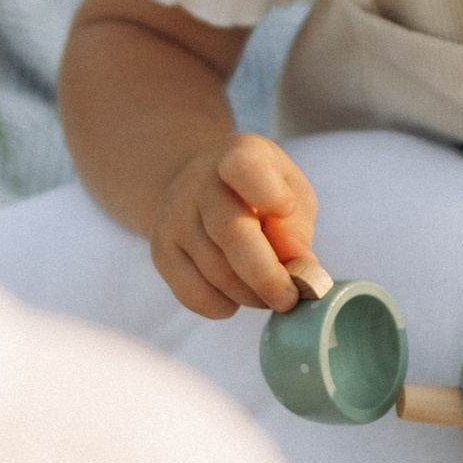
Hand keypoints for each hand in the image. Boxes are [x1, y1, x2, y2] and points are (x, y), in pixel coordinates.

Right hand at [150, 135, 317, 319]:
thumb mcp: (290, 193)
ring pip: (215, 271)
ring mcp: (174, 216)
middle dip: (265, 275)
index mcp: (240, 156)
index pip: (244, 168)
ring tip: (268, 294)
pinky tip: (236, 297)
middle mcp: (199, 182)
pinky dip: (222, 306)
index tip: (287, 208)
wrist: (200, 188)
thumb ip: (295, 228)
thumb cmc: (260, 194)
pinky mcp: (161, 251)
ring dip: (249, 294)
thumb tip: (301, 268)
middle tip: (289, 299)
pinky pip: (193, 293)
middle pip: (231, 233)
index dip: (266, 190)